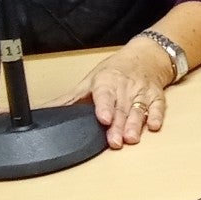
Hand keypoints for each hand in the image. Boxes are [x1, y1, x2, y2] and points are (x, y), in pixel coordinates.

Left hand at [56, 40, 173, 148]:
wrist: (146, 57)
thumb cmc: (114, 72)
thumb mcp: (89, 82)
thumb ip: (69, 100)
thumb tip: (42, 111)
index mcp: (106, 82)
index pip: (104, 95)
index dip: (104, 107)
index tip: (103, 119)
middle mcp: (125, 88)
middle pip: (121, 109)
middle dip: (119, 126)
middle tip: (115, 141)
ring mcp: (142, 93)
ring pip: (139, 110)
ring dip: (136, 125)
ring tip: (131, 139)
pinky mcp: (157, 98)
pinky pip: (158, 107)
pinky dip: (157, 116)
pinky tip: (154, 126)